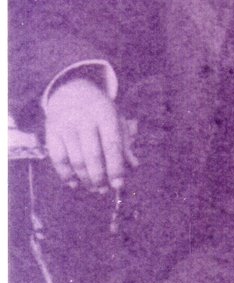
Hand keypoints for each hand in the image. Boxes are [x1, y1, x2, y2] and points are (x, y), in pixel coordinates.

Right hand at [45, 77, 138, 191]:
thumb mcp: (116, 119)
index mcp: (104, 114)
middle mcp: (83, 119)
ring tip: (93, 188)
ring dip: (84, 179)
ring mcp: (65, 126)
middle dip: (99, 177)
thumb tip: (133, 166)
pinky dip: (65, 174)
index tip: (119, 184)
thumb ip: (125, 142)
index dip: (116, 167)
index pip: (112, 145)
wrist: (70, 91)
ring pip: (75, 160)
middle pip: (92, 156)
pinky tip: (74, 183)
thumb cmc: (99, 110)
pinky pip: (57, 158)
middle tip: (104, 190)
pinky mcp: (50, 132)